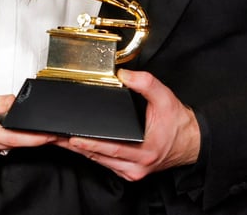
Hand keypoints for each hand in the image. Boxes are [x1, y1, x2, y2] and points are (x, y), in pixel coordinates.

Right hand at [0, 86, 55, 159]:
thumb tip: (14, 102)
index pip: (14, 138)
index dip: (34, 138)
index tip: (49, 136)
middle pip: (13, 144)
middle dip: (31, 138)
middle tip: (48, 130)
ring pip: (5, 147)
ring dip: (16, 138)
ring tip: (27, 127)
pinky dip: (4, 139)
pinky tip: (5, 129)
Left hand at [57, 70, 200, 180]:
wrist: (192, 141)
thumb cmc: (178, 123)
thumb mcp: (165, 97)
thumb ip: (146, 83)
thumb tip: (124, 74)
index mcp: (145, 151)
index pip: (111, 148)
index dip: (90, 143)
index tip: (72, 137)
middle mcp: (137, 166)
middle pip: (99, 157)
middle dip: (75, 145)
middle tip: (55, 136)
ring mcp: (133, 172)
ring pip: (99, 162)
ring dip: (80, 150)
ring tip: (60, 139)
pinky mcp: (130, 173)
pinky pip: (105, 164)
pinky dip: (92, 154)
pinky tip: (79, 145)